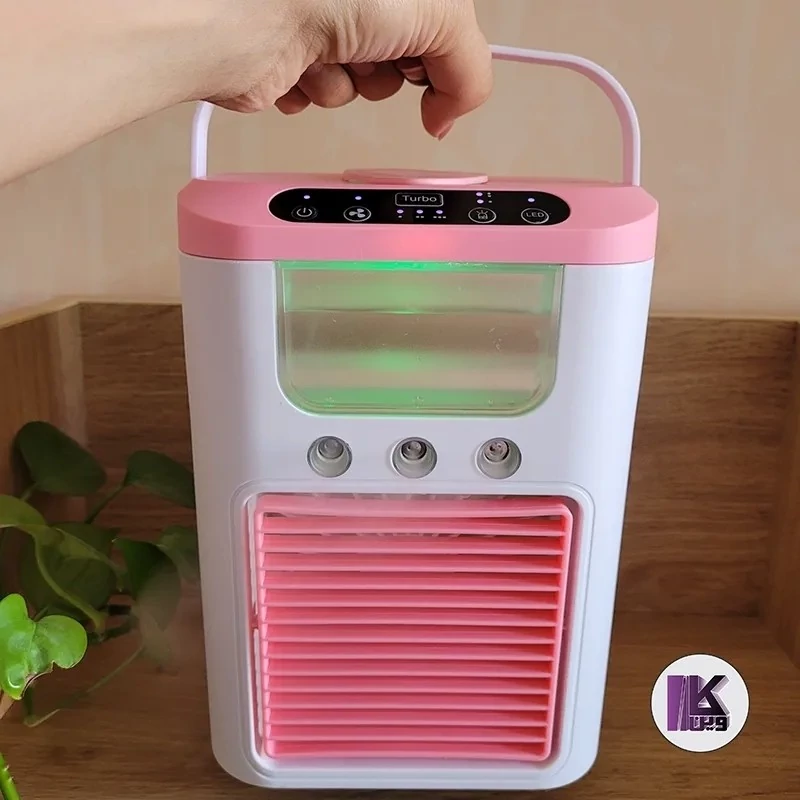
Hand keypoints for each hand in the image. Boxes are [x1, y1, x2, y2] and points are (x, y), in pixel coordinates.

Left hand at [201, 0, 492, 138]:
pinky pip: (321, 95)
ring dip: (348, 83)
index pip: (441, 30)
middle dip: (388, 68)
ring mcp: (322, 22)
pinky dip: (314, 90)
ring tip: (326, 52)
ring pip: (361, 86)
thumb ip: (471, 71)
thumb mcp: (442, 15)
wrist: (248, 16)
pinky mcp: (290, 55)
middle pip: (401, 60)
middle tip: (370, 48)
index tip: (426, 68)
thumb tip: (447, 118)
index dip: (439, 56)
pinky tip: (298, 64)